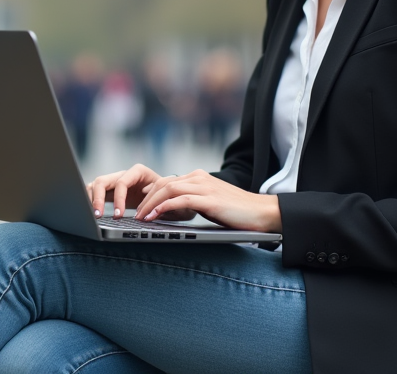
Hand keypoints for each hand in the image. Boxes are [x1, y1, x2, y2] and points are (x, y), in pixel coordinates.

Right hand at [86, 164, 193, 220]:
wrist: (169, 196)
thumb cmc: (170, 196)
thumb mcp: (169, 198)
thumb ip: (162, 202)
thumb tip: (153, 210)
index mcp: (138, 172)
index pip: (122, 183)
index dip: (119, 199)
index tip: (119, 216)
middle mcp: (124, 174)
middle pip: (103, 180)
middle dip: (98, 198)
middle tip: (98, 216)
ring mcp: (115, 182)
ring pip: (95, 185)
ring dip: (90, 199)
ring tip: (91, 216)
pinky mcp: (109, 192)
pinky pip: (93, 193)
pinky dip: (89, 201)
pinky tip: (90, 215)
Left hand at [132, 169, 281, 232]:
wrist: (261, 212)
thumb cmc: (236, 211)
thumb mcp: (210, 203)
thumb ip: (193, 201)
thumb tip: (173, 210)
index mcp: (199, 177)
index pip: (167, 181)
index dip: (151, 192)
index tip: (140, 205)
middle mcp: (200, 178)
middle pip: (164, 184)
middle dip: (146, 199)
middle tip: (136, 214)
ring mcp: (204, 187)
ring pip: (168, 190)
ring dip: (151, 204)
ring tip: (141, 218)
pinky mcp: (209, 200)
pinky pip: (180, 200)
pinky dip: (164, 208)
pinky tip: (155, 217)